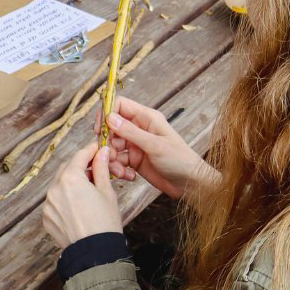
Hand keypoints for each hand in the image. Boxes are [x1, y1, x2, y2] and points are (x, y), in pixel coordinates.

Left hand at [43, 142, 123, 249]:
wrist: (95, 253)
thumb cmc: (104, 223)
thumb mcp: (107, 192)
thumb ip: (101, 168)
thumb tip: (101, 152)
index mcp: (70, 179)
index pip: (80, 156)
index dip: (90, 150)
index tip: (98, 149)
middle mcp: (54, 189)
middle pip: (67, 168)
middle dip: (80, 166)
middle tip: (96, 169)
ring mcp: (48, 204)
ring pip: (59, 185)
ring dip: (72, 182)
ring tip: (89, 190)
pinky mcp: (46, 218)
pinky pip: (55, 201)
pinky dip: (65, 198)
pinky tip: (79, 206)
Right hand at [101, 96, 218, 200]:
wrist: (190, 183)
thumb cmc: (179, 159)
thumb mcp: (155, 145)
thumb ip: (131, 132)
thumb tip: (110, 118)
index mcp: (147, 118)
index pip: (120, 105)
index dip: (107, 114)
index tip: (99, 130)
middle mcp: (140, 129)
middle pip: (112, 128)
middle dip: (107, 143)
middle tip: (110, 156)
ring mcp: (136, 144)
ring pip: (113, 146)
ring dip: (112, 159)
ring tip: (121, 171)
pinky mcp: (134, 160)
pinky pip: (118, 161)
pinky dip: (119, 169)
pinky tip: (129, 176)